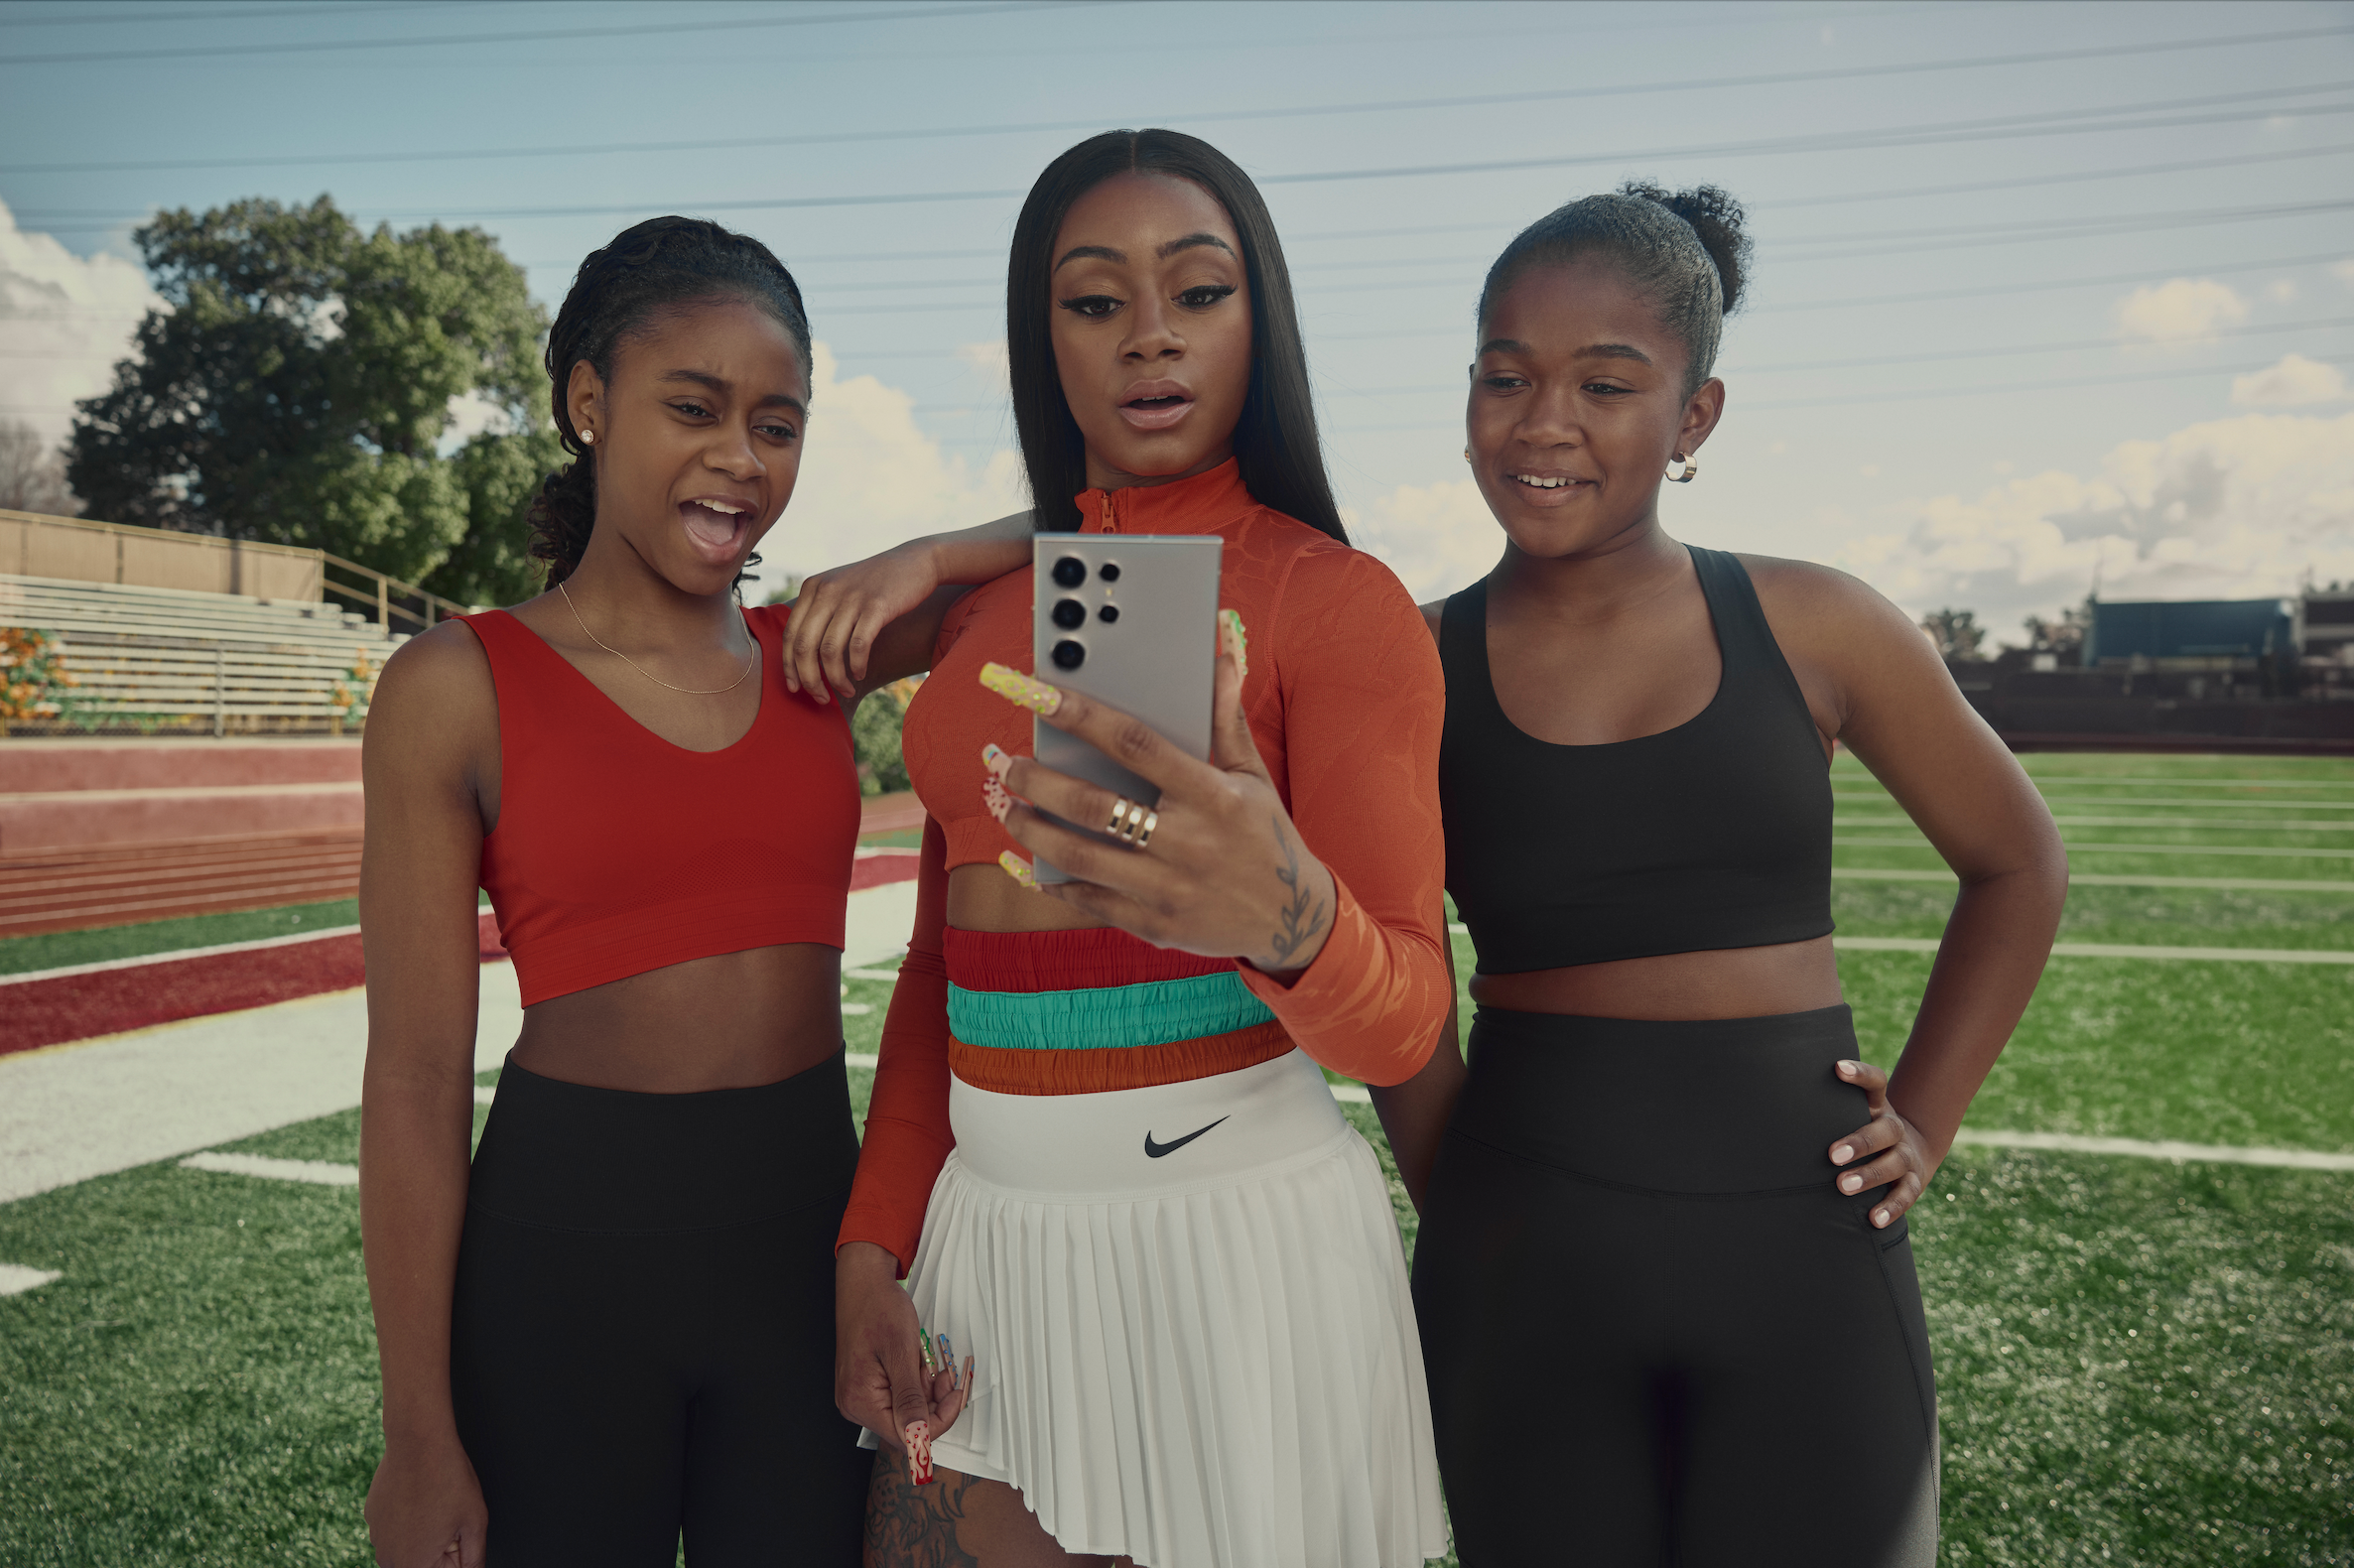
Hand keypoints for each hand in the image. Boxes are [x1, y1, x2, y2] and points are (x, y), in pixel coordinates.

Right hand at [365, 1433, 485, 1567]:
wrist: (418, 1442)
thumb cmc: (447, 1479)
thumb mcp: (475, 1522)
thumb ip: (474, 1558)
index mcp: (413, 1565)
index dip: (458, 1549)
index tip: (457, 1528)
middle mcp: (388, 1557)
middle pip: (424, 1561)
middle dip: (441, 1544)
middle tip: (448, 1514)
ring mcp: (376, 1536)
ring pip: (409, 1544)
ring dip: (424, 1531)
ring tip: (434, 1501)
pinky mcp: (371, 1516)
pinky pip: (395, 1525)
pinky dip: (408, 1515)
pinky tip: (418, 1493)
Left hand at [785, 543, 943, 702]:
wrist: (916, 562)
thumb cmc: (877, 584)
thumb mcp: (841, 589)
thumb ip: (821, 612)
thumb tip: (804, 656)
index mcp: (813, 588)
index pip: (790, 635)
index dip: (790, 667)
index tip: (796, 688)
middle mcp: (827, 591)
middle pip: (805, 647)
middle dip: (810, 679)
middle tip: (821, 698)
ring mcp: (851, 597)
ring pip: (830, 651)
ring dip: (836, 678)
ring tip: (845, 690)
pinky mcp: (876, 605)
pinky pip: (858, 646)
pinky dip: (857, 666)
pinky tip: (860, 674)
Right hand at [834, 1241, 971, 1486]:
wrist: (864, 1284)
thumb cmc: (879, 1308)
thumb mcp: (901, 1352)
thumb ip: (909, 1398)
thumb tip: (917, 1436)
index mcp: (860, 1401)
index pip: (906, 1436)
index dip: (937, 1421)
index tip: (955, 1396)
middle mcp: (855, 1405)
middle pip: (906, 1425)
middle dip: (932, 1403)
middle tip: (944, 1375)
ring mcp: (859, 1397)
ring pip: (905, 1411)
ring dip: (926, 1393)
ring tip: (929, 1365)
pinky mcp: (866, 1387)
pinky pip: (897, 1398)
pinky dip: (915, 1385)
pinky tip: (919, 1366)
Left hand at [979, 613, 1336, 977]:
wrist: (1293, 922)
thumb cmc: (1267, 837)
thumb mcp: (1253, 776)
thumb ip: (1225, 715)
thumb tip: (1220, 646)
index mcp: (1211, 796)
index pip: (1134, 744)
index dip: (1080, 714)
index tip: (1035, 691)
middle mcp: (1187, 843)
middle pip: (1091, 805)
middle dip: (1036, 781)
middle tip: (1005, 762)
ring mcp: (1168, 889)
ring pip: (1079, 856)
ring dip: (1031, 829)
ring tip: (1005, 807)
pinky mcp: (1154, 925)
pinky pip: (1087, 902)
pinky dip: (1047, 881)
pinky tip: (1021, 862)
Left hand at [1829, 1058, 1938, 1228]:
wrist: (1912, 1149)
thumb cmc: (1861, 1128)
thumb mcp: (1849, 1112)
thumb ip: (1823, 1106)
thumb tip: (1771, 1100)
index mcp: (1877, 1106)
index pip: (1875, 1082)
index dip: (1860, 1074)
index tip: (1837, 1067)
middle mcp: (1894, 1128)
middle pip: (1885, 1130)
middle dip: (1860, 1142)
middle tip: (1832, 1155)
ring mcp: (1906, 1155)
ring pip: (1894, 1163)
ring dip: (1869, 1175)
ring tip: (1842, 1186)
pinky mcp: (1914, 1181)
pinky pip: (1905, 1195)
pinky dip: (1891, 1208)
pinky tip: (1873, 1219)